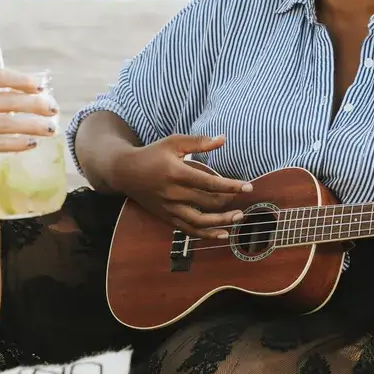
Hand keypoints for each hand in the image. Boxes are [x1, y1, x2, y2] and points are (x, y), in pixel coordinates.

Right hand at [0, 68, 58, 185]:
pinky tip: (31, 143)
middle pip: (6, 100)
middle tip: (53, 108)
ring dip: (31, 125)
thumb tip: (24, 93)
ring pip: (5, 123)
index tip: (40, 87)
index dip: (22, 80)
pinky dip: (16, 143)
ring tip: (50, 128)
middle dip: (34, 104)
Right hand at [114, 134, 252, 239]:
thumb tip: (223, 138)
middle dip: (229, 202)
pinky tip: (221, 234)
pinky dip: (206, 234)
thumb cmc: (152, 154)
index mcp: (177, 173)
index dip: (231, 186)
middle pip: (207, 203)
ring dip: (221, 222)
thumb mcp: (174, 142)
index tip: (248, 187)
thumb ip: (199, 142)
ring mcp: (170, 208)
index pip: (209, 183)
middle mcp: (174, 193)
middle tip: (244, 198)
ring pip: (199, 221)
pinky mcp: (167, 217)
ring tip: (238, 218)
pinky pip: (188, 230)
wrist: (126, 172)